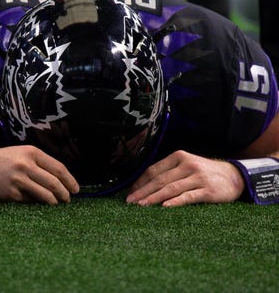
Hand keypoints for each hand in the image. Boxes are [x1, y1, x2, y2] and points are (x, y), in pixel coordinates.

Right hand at [0, 145, 79, 204]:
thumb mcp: (19, 153)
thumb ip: (37, 162)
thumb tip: (57, 178)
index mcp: (31, 152)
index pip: (58, 167)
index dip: (70, 180)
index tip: (75, 189)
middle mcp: (26, 164)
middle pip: (54, 182)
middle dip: (65, 193)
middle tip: (68, 199)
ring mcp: (18, 179)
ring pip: (45, 194)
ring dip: (54, 201)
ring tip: (57, 203)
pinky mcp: (11, 194)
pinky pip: (30, 201)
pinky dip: (36, 203)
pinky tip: (37, 203)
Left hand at [126, 150, 244, 206]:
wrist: (235, 176)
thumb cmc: (204, 172)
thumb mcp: (187, 165)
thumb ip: (169, 171)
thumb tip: (144, 184)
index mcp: (178, 156)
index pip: (154, 169)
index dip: (140, 181)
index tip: (129, 192)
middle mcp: (187, 164)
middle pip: (160, 179)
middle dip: (143, 191)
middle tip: (129, 201)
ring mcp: (197, 177)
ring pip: (171, 188)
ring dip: (154, 197)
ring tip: (141, 205)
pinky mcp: (208, 190)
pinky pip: (188, 196)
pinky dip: (175, 201)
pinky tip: (164, 207)